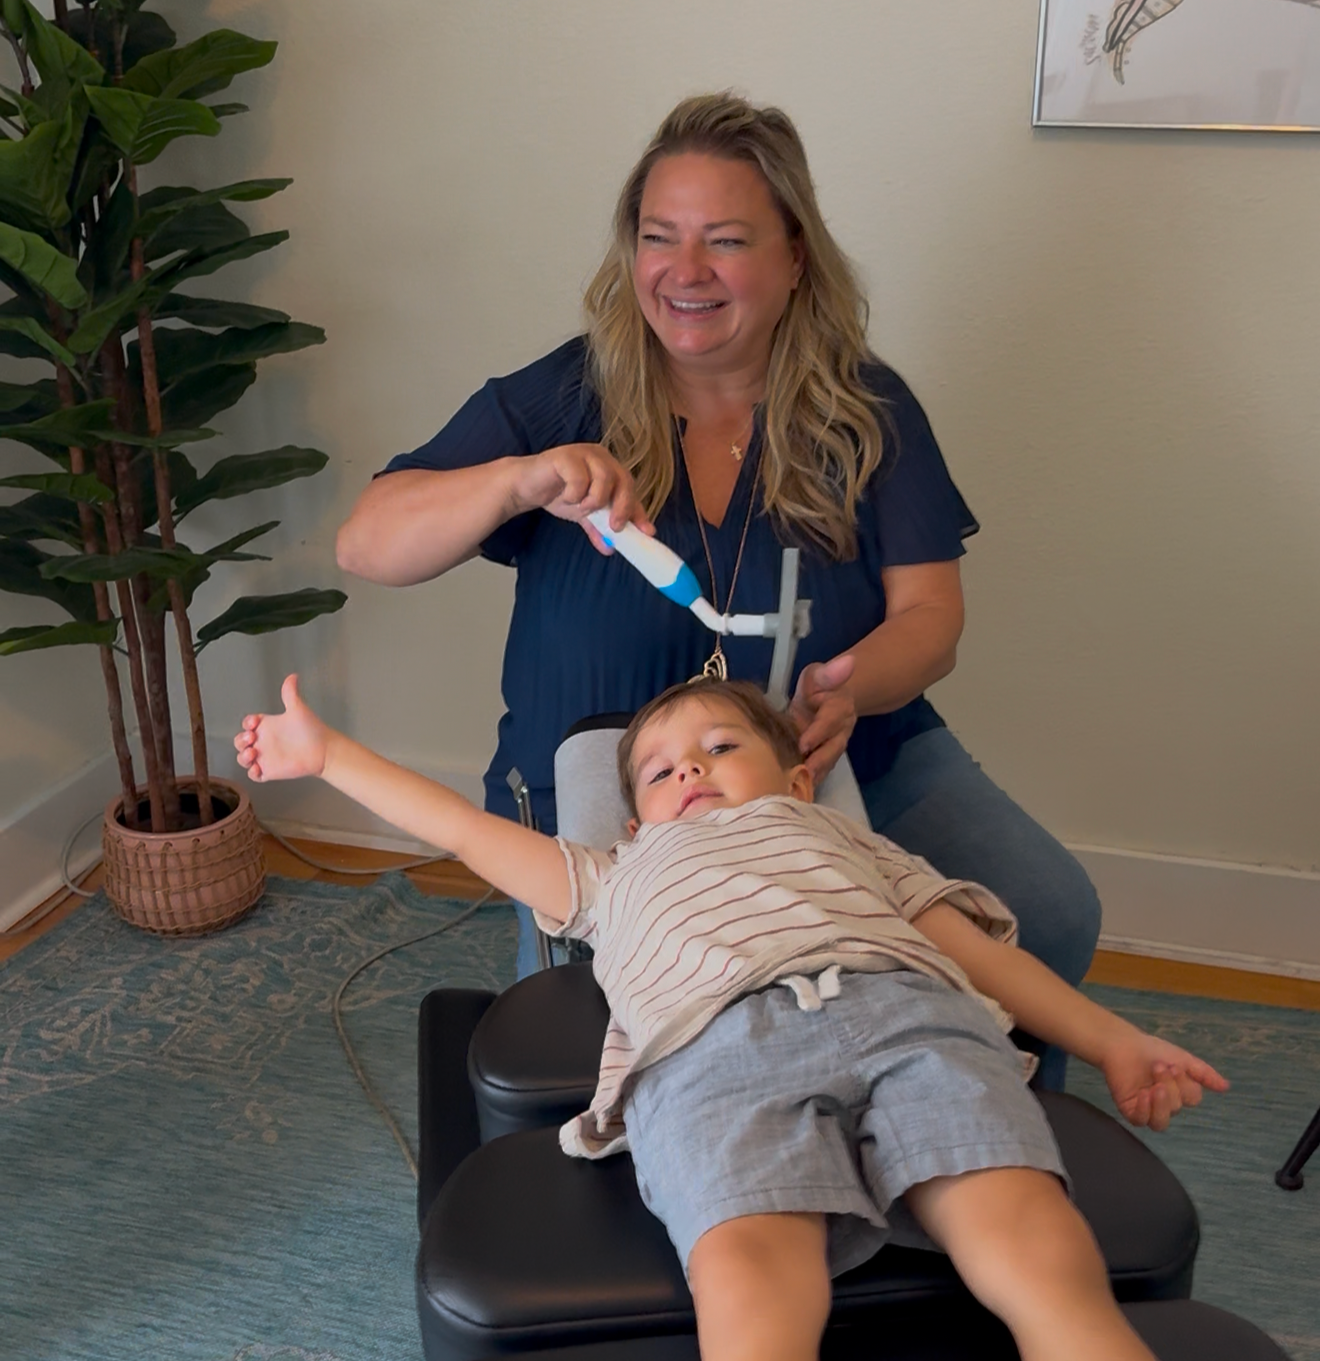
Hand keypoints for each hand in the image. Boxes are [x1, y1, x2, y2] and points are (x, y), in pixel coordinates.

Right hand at [234, 674, 330, 782]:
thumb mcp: (298, 709)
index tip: (255, 721)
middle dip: (240, 740)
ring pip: (243, 758)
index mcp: (267, 726)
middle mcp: (263, 741)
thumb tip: (292, 676)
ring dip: (243, 756)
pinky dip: (252, 773)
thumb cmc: (311, 729)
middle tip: (251, 738)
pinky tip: (258, 767)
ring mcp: (265, 757)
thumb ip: (291, 693)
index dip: (247, 723)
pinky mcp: (270, 771)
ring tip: (252, 752)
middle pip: (240, 741)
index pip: (248, 724)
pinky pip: (254, 775)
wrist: (324, 749)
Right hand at [512, 443, 653, 551]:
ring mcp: (584, 454)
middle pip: (624, 481)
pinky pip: (578, 478)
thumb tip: (610, 549)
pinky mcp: (565, 456)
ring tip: (581, 508)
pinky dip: (574, 494)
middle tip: (614, 526)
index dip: (639, 511)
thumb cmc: (559, 493)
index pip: (631, 490)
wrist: (527, 486)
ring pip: (604, 478)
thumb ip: (599, 529)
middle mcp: (601, 458)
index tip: (647, 532)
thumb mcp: (584, 515)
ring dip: (594, 501)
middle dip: (622, 507)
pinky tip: (565, 497)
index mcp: (610, 469)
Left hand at [788, 654, 857, 782]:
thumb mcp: (820, 674)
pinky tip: (796, 791)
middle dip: (818, 761)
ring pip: (828, 762)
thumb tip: (849, 662)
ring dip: (815, 775)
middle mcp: (841, 730)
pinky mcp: (826, 757)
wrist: (828, 699)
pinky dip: (811, 781)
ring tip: (798, 786)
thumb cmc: (819, 686)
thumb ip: (830, 672)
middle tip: (802, 772)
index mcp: (839, 707)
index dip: (818, 732)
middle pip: (833, 747)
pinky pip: (821, 771)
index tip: (804, 743)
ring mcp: (834, 745)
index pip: (829, 720)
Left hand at [1101, 1029, 1228, 1132]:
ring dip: (1161, 1104)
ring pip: (1161, 1122)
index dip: (1185, 1084)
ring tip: (1154, 1086)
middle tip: (1157, 1067)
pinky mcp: (1130, 1110)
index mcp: (1180, 1092)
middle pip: (1177, 1107)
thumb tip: (1226, 1087)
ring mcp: (1147, 1108)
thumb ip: (1203, 1073)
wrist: (1121, 1044)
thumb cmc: (1151, 1050)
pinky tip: (1144, 1095)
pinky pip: (1141, 1121)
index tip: (1173, 1065)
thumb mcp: (1182, 1058)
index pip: (1192, 1099)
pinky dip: (1145, 1110)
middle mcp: (1165, 1103)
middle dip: (1169, 1086)